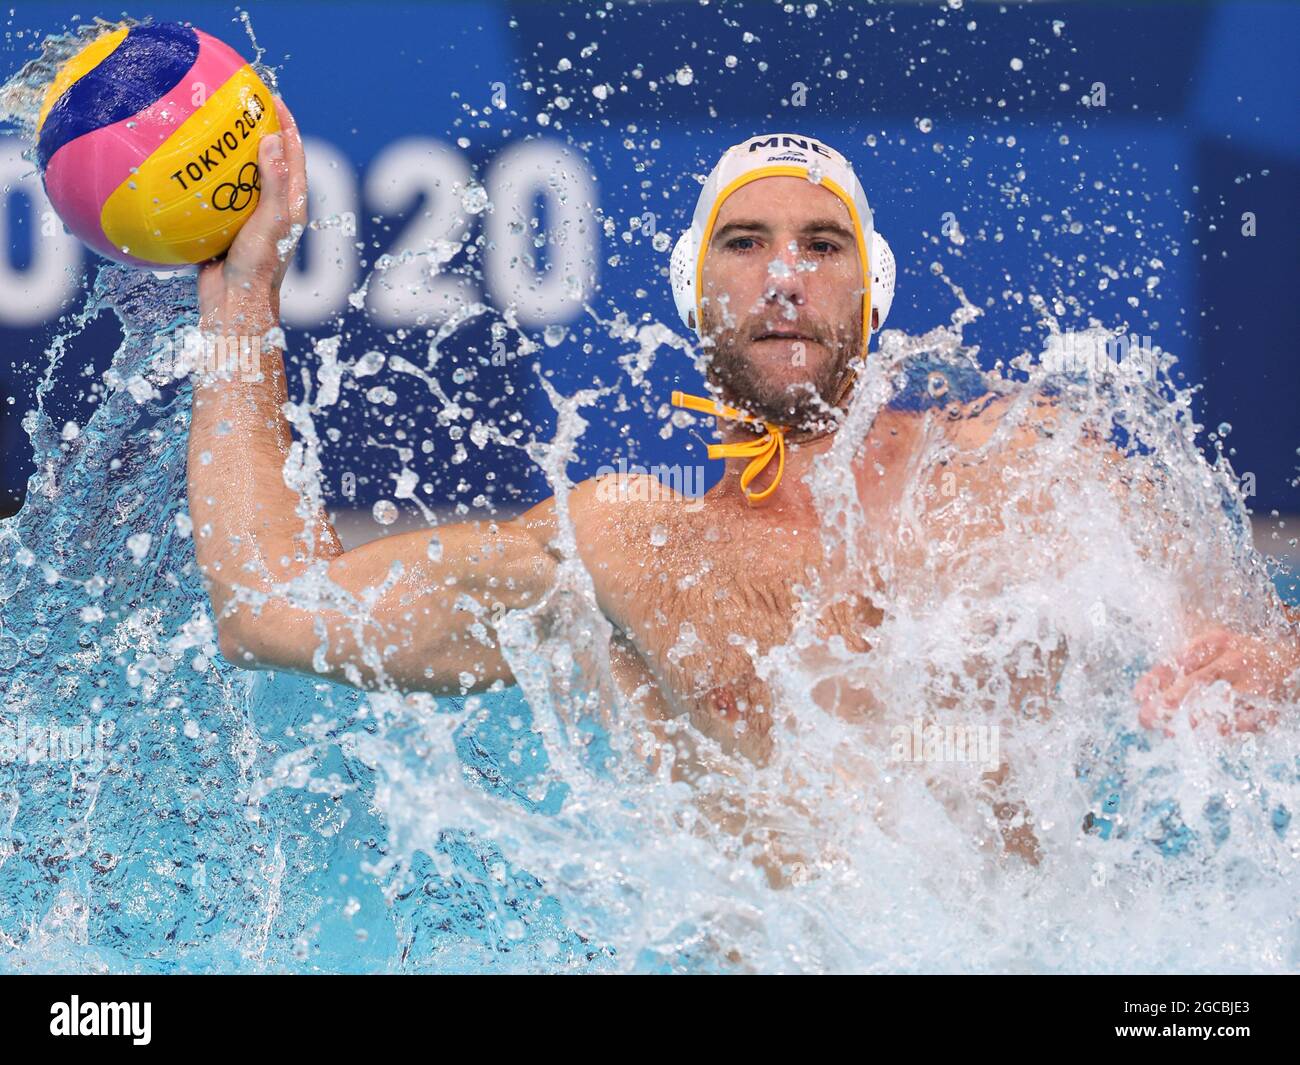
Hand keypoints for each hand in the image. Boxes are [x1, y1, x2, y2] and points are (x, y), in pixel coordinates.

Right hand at [198, 94, 306, 333]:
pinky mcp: (222, 230)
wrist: (234, 306)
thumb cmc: (259, 268)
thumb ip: (272, 182)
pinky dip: (197, 182)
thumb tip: (273, 139)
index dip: (286, 125)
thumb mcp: (270, 223)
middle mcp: (270, 210)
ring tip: (203, 127)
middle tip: (234, 104)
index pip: (293, 155)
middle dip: (253, 132)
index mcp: (290, 206)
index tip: (272, 97)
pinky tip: (176, 168)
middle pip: (265, 161)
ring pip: (234, 180)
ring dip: (223, 156)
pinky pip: (208, 199)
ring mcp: (245, 220)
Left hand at [1135, 625, 1299, 734]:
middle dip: (1167, 703)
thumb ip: (1183, 664)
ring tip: (1173, 730)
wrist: (1294, 660)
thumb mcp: (1215, 648)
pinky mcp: (1269, 703)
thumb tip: (1146, 691)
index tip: (1137, 698)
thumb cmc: (1243, 656)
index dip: (1155, 680)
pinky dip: (1223, 730)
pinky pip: (1243, 721)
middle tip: (1147, 719)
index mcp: (1216, 642)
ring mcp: (1253, 681)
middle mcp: (1234, 659)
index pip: (1178, 660)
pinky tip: (1208, 734)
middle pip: (1194, 682)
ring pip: (1219, 702)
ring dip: (1193, 718)